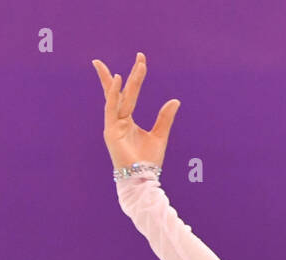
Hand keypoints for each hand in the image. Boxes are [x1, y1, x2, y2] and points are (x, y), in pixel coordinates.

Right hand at [91, 52, 179, 170]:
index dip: (135, 77)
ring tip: (134, 65)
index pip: (128, 94)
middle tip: (141, 55)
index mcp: (127, 120)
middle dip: (131, 74)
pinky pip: (111, 108)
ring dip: (123, 80)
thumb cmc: (149, 161)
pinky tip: (117, 79)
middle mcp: (118, 120)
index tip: (141, 60)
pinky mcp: (110, 131)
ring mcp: (112, 125)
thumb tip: (175, 101)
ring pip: (117, 97)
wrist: (143, 179)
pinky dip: (113, 93)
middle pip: (121, 91)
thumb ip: (164, 118)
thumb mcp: (160, 135)